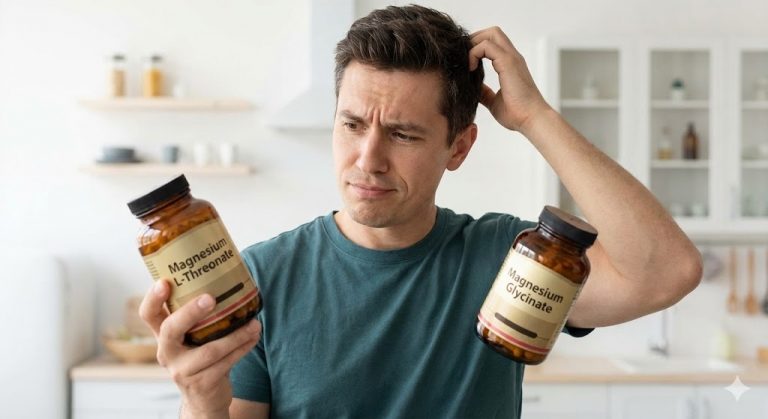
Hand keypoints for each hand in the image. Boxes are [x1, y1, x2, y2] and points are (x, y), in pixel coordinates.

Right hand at [139, 279, 261, 416]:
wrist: (205, 398)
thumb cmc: (202, 357)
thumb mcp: (194, 338)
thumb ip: (201, 316)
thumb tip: (230, 278)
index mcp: (163, 336)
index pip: (149, 315)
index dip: (153, 299)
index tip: (164, 282)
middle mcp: (167, 353)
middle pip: (171, 329)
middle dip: (190, 312)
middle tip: (210, 298)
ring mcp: (181, 370)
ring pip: (209, 350)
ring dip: (235, 335)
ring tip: (254, 323)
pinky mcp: (200, 384)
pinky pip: (225, 362)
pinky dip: (242, 347)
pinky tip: (254, 336)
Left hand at [469, 26, 551, 132]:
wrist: (532, 120)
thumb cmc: (518, 114)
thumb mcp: (493, 101)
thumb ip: (484, 92)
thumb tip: (472, 88)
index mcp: (510, 65)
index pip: (493, 42)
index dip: (477, 47)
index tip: (466, 63)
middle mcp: (512, 58)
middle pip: (492, 32)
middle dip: (474, 39)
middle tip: (464, 58)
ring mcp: (511, 58)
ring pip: (491, 33)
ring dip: (474, 44)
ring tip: (466, 63)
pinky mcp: (508, 63)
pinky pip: (487, 46)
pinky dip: (474, 53)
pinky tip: (470, 69)